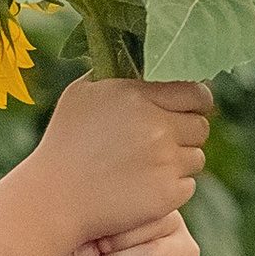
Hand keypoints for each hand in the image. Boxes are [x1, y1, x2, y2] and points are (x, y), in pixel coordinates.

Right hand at [33, 75, 210, 249]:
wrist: (53, 200)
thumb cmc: (64, 143)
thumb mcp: (82, 92)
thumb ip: (116, 72)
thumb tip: (143, 55)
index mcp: (138, 96)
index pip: (196, 92)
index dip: (195, 101)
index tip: (186, 109)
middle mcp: (157, 127)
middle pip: (201, 126)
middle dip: (186, 132)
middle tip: (162, 141)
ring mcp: (165, 162)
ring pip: (196, 158)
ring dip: (179, 162)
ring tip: (147, 166)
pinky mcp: (167, 194)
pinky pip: (188, 186)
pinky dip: (171, 188)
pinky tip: (143, 187)